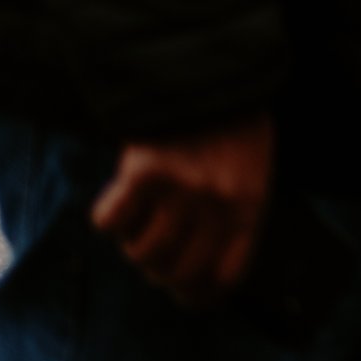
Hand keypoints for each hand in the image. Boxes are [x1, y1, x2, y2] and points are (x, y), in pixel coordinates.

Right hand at [91, 115, 274, 308]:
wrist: (209, 66)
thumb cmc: (233, 122)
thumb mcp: (253, 168)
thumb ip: (233, 215)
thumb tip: (200, 277)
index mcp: (250, 205)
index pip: (224, 277)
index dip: (201, 294)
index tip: (186, 295)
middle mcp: (217, 204)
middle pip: (177, 273)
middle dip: (162, 272)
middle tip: (156, 252)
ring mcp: (180, 189)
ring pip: (142, 254)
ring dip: (134, 243)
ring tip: (142, 217)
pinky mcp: (143, 171)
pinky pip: (109, 222)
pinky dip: (108, 216)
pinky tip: (120, 198)